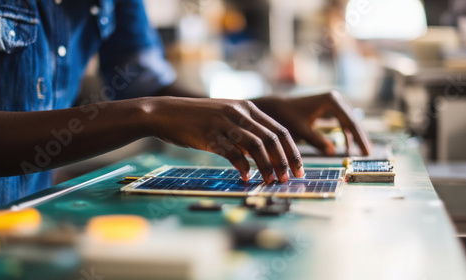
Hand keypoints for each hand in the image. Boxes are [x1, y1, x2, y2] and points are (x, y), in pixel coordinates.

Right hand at [141, 96, 303, 181]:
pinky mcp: (209, 135)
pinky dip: (242, 167)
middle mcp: (238, 112)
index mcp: (246, 107)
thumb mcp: (225, 116)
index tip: (299, 168)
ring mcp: (224, 123)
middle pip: (272, 138)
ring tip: (271, 181)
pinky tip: (245, 178)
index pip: (279, 129)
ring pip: (255, 146)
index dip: (293, 150)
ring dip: (267, 166)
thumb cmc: (197, 118)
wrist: (166, 112)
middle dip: (284, 160)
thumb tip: (263, 152)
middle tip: (289, 178)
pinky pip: (231, 153)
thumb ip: (245, 129)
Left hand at [252, 91, 371, 155]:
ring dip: (355, 136)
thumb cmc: (287, 117)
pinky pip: (343, 121)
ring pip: (349, 122)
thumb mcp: (301, 131)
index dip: (359, 139)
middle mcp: (336, 98)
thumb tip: (333, 152)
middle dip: (360, 138)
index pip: (350, 123)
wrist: (277, 107)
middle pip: (353, 121)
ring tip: (361, 153)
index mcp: (331, 101)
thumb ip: (317, 141)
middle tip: (367, 155)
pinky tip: (348, 147)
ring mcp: (334, 102)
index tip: (365, 153)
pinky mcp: (331, 107)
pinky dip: (346, 133)